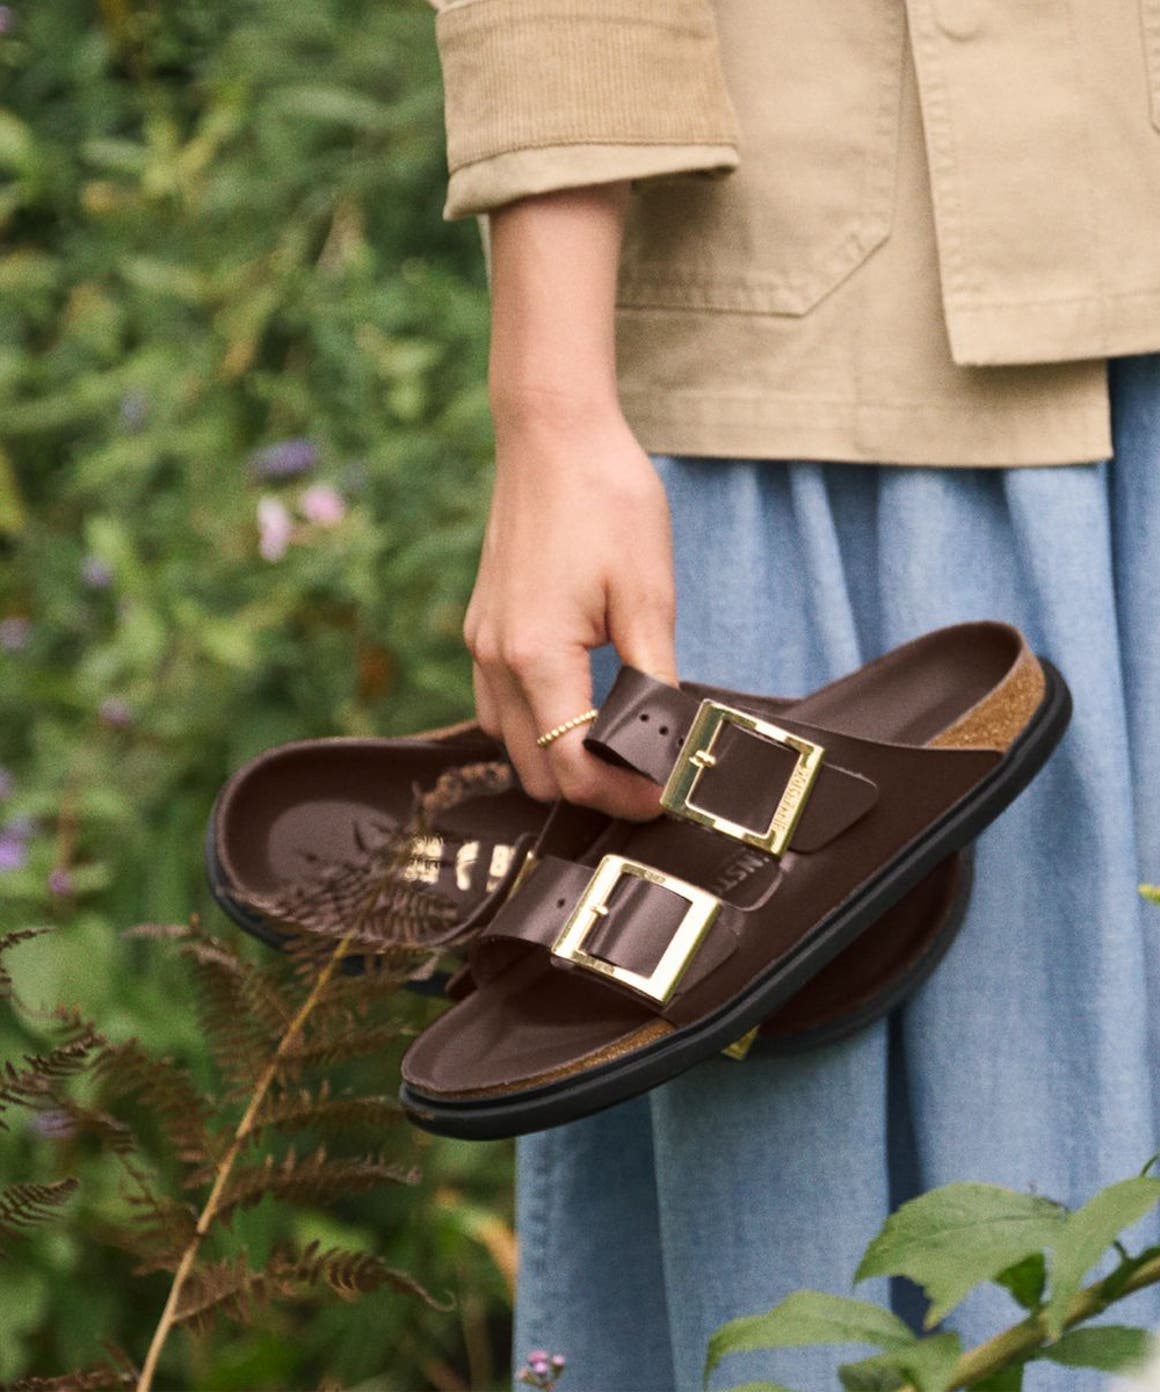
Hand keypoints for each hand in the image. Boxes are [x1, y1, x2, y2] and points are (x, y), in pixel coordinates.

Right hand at [464, 394, 677, 818]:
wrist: (552, 434)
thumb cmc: (604, 499)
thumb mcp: (647, 593)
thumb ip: (653, 677)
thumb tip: (668, 738)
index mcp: (537, 657)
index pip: (572, 766)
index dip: (622, 796)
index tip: (663, 797)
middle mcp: (496, 659)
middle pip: (533, 771)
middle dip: (591, 789)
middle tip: (648, 781)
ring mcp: (481, 643)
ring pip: (508, 743)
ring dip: (557, 761)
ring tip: (616, 750)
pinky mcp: (482, 627)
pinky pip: (497, 704)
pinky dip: (534, 725)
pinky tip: (576, 708)